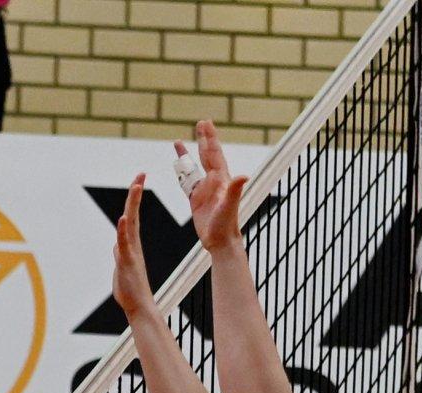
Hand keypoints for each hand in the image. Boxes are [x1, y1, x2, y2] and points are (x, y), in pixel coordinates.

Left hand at [112, 175, 157, 320]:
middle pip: (133, 214)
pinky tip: (123, 219)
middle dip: (136, 193)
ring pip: (130, 224)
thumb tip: (117, 245)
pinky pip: (124, 243)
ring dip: (132, 205)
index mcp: (131, 243)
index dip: (134, 198)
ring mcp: (130, 252)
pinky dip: (123, 231)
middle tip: (141, 174)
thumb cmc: (130, 288)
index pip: (132, 216)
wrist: (137, 306)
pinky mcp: (127, 262)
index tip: (139, 180)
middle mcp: (132, 244)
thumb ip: (120, 253)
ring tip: (136, 186)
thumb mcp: (122, 266)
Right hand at [184, 121, 247, 253]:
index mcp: (221, 179)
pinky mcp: (196, 199)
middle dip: (203, 139)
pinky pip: (186, 182)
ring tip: (178, 142)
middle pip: (207, 155)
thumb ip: (235, 190)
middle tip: (201, 123)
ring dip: (187, 154)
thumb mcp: (229, 206)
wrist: (221, 241)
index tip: (206, 123)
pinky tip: (177, 166)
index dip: (210, 138)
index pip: (214, 154)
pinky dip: (181, 172)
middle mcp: (213, 181)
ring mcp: (204, 190)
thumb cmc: (226, 225)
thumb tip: (244, 176)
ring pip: (194, 167)